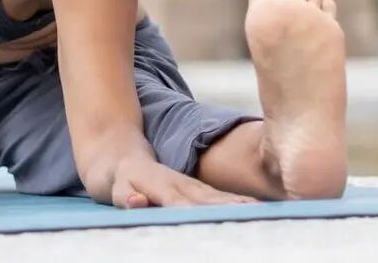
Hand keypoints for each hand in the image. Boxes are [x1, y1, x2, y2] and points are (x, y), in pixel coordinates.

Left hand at [111, 156, 255, 208]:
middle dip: (230, 208)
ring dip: (239, 204)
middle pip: (209, 200)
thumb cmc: (117, 179)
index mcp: (162, 187)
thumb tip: (135, 201)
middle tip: (255, 217)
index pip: (181, 204)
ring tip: (263, 211)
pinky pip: (220, 197)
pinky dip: (238, 201)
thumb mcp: (114, 188)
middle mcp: (181, 185)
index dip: (196, 212)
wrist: (121, 157)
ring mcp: (191, 186)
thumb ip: (125, 196)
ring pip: (218, 197)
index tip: (215, 221)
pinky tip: (255, 206)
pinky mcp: (196, 190)